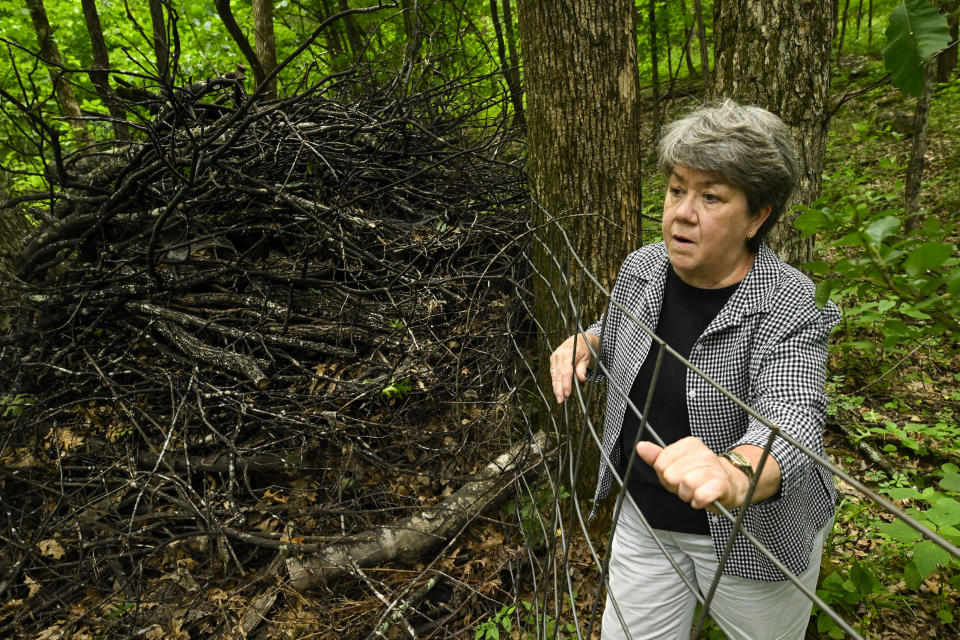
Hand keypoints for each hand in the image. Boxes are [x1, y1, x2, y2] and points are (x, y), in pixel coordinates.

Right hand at [548, 333, 598, 403]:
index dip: (566, 383)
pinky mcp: (552, 360)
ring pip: (554, 375)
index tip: (567, 393)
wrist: (578, 339)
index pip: (566, 371)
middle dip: (559, 389)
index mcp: (568, 353)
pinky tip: (557, 390)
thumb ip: (582, 368)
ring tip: (559, 398)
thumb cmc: (584, 350)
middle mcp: (559, 355)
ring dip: (556, 387)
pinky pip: (553, 373)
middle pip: (558, 375)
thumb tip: (581, 379)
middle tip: (561, 400)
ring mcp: (554, 357)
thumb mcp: (587, 358)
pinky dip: (555, 382)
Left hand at [635, 437, 750, 511]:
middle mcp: (703, 453)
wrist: (731, 486)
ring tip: (694, 492)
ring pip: (685, 485)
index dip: (665, 476)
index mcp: (689, 444)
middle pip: (671, 475)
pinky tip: (701, 500)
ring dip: (687, 495)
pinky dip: (697, 502)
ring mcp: (714, 468)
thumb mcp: (675, 465)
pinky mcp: (722, 485)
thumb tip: (640, 446)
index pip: (660, 463)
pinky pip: (700, 496)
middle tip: (686, 486)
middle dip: (675, 486)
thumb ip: (657, 457)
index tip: (677, 476)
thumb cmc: (698, 476)